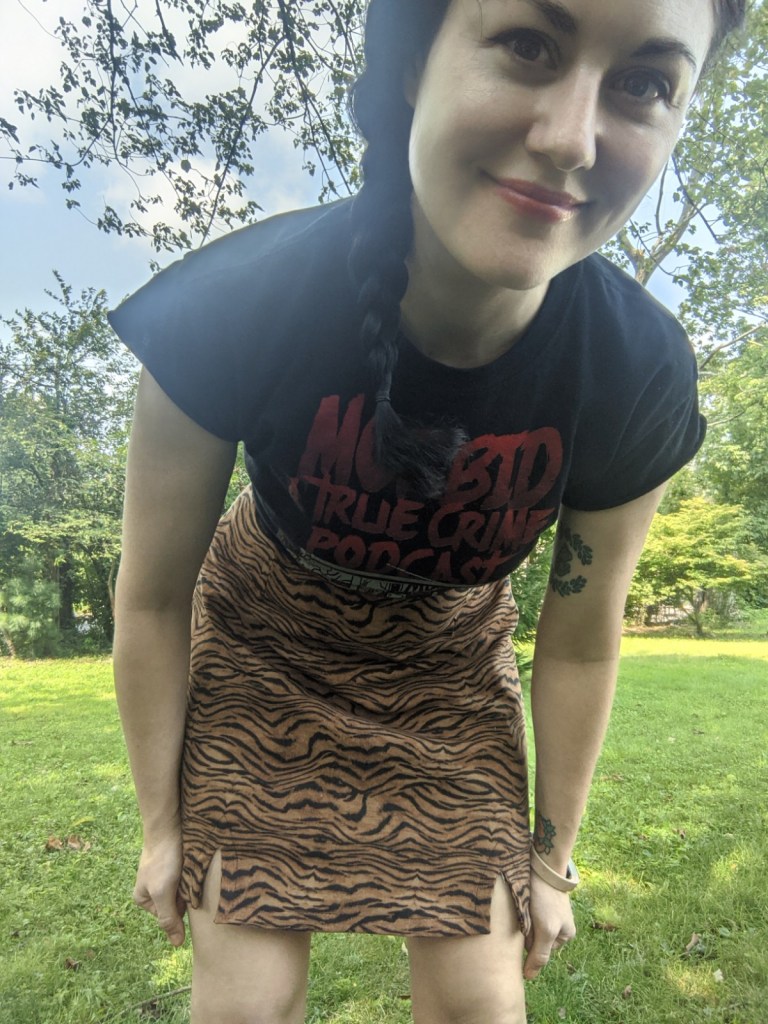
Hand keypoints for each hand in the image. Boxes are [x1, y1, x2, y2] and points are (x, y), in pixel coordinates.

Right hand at [133, 827, 186, 946]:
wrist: (168, 826)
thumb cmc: (163, 860)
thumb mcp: (163, 892)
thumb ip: (168, 918)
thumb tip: (177, 944)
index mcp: (144, 899)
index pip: (170, 917)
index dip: (180, 908)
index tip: (183, 892)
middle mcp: (153, 890)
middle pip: (178, 905)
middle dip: (186, 896)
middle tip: (187, 880)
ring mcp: (165, 877)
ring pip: (185, 892)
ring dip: (190, 885)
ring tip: (190, 871)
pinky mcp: (176, 866)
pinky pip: (188, 878)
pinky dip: (193, 875)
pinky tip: (194, 867)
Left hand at [523, 871, 576, 979]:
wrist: (542, 865)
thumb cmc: (546, 898)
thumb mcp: (546, 930)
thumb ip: (539, 954)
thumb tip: (530, 978)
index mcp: (564, 936)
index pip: (538, 951)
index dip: (530, 941)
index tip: (530, 925)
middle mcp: (556, 926)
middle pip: (532, 939)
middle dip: (526, 930)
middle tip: (527, 913)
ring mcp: (546, 914)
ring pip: (526, 927)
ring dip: (522, 919)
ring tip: (524, 904)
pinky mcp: (537, 902)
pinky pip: (524, 914)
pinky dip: (520, 909)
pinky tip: (520, 899)